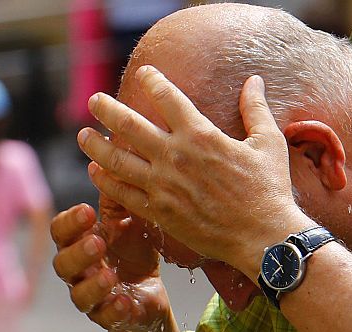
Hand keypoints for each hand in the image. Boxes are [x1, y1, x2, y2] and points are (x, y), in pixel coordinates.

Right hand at [51, 202, 168, 330]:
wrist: (149, 290)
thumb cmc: (132, 248)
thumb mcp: (128, 217)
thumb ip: (118, 190)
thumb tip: (115, 143)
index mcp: (78, 241)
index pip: (60, 231)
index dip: (70, 223)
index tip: (88, 212)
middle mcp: (77, 270)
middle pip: (62, 264)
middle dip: (78, 253)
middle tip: (97, 242)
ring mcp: (90, 296)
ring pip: (78, 294)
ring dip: (93, 285)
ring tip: (110, 275)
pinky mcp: (109, 317)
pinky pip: (104, 318)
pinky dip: (113, 311)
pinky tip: (125, 301)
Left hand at [78, 66, 312, 278]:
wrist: (262, 237)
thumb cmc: (268, 189)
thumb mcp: (268, 142)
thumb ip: (255, 109)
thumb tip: (253, 81)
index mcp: (200, 135)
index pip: (167, 98)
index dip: (152, 81)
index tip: (144, 74)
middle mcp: (175, 156)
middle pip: (128, 125)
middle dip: (107, 110)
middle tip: (93, 101)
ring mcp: (162, 185)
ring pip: (116, 160)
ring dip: (95, 145)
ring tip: (83, 135)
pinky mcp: (157, 211)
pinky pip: (122, 193)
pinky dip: (105, 181)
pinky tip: (95, 171)